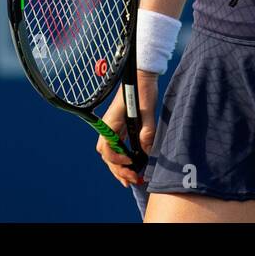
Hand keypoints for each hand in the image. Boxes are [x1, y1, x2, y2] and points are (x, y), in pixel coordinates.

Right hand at [94, 70, 157, 187]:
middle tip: (132, 180)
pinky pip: (118, 147)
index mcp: (111, 122)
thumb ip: (147, 131)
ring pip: (111, 153)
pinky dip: (123, 159)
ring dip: (119, 167)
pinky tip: (132, 166)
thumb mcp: (147, 110)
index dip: (117, 160)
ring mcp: (114, 127)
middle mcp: (110, 127)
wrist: (142, 75)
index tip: (130, 163)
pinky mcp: (121, 127)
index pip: (107, 148)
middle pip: (107, 155)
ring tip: (131, 180)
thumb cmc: (142, 89)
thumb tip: (147, 152)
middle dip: (118, 170)